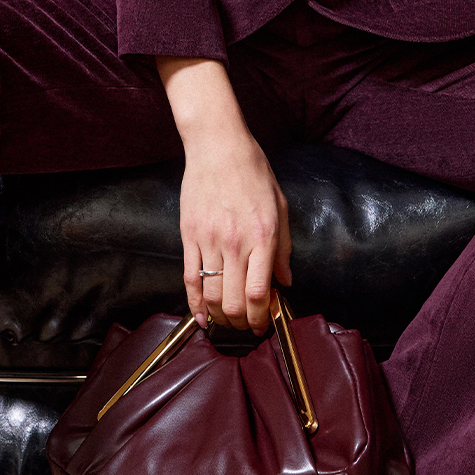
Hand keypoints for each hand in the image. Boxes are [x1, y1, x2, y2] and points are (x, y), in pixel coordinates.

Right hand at [156, 57, 291, 332]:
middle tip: (247, 328)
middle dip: (241, 323)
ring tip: (227, 324)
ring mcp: (209, 241)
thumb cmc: (253, 172)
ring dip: (219, 317)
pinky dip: (194, 303)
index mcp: (262, 236)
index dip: (261, 317)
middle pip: (233, 301)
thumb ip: (283, 247)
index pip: (258, 293)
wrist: (218, 146)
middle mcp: (235, 243)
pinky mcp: (189, 236)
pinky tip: (201, 316)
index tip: (264, 324)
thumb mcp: (280, 206)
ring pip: (211, 294)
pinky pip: (190, 278)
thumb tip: (285, 281)